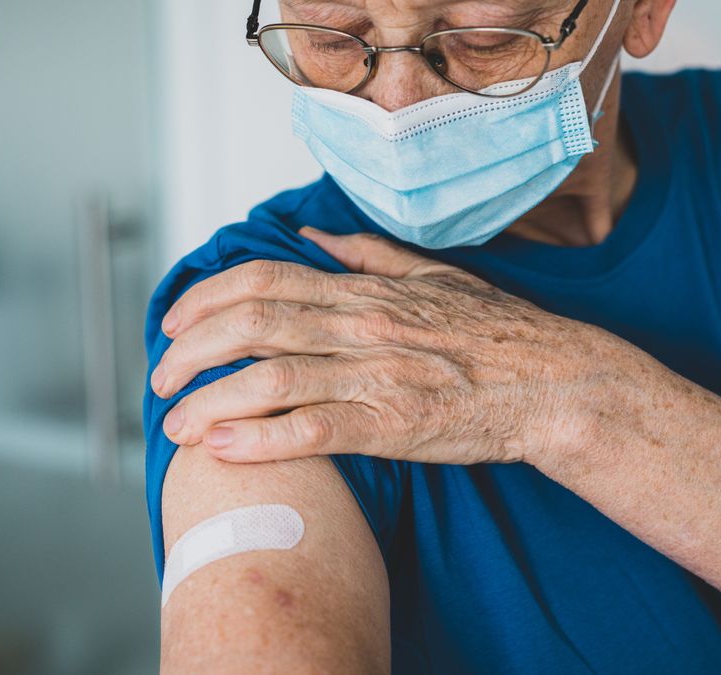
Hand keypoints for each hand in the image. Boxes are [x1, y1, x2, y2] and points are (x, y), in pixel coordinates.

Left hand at [152, 228, 618, 466]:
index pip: (267, 280)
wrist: (558, 383)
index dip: (209, 298)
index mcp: (369, 292)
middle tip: (162, 379)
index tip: (177, 322)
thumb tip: (314, 237)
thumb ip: (370, 256)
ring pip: (272, 377)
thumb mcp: (437, 277)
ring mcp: (380, 375)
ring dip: (210, 401)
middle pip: (253, 325)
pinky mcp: (397, 423)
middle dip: (192, 351)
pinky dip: (260, 439)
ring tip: (176, 424)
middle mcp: (365, 326)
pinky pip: (314, 428)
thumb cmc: (502, 334)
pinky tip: (222, 450)